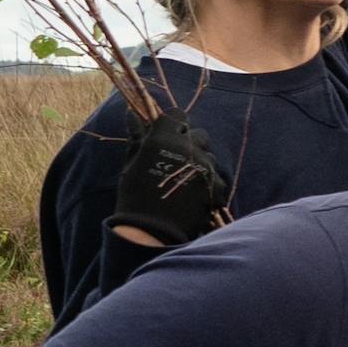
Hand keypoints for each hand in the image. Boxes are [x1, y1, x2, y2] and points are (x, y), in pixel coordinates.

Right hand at [108, 104, 229, 251]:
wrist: (151, 232)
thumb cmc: (134, 197)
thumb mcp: (130, 165)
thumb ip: (137, 138)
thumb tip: (132, 113)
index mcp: (164, 140)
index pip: (177, 115)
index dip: (172, 124)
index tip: (166, 136)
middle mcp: (188, 149)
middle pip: (198, 135)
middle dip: (189, 144)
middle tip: (176, 161)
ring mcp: (206, 167)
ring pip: (208, 156)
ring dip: (199, 164)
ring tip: (184, 182)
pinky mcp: (217, 186)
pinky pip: (217, 177)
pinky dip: (208, 183)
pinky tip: (195, 195)